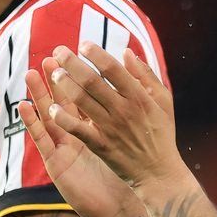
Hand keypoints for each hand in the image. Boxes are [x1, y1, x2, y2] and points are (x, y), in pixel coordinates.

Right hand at [19, 67, 143, 216]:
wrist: (120, 207)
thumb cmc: (124, 173)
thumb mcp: (126, 138)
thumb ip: (126, 112)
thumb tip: (130, 87)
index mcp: (92, 128)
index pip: (84, 97)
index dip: (79, 76)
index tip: (77, 52)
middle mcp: (76, 135)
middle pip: (63, 103)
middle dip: (56, 79)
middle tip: (48, 56)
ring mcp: (64, 148)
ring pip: (48, 116)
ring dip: (38, 95)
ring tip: (29, 73)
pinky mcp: (56, 163)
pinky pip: (43, 139)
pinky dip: (32, 122)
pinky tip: (23, 106)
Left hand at [25, 43, 183, 191]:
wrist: (159, 172)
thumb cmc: (161, 133)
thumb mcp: (163, 101)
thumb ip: (146, 75)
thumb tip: (127, 52)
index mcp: (139, 97)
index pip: (112, 69)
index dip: (95, 53)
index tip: (83, 44)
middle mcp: (124, 110)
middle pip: (92, 81)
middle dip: (72, 63)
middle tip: (58, 52)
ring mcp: (111, 128)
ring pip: (81, 101)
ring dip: (64, 85)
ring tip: (54, 74)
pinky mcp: (101, 145)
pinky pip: (78, 129)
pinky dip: (64, 118)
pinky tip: (52, 108)